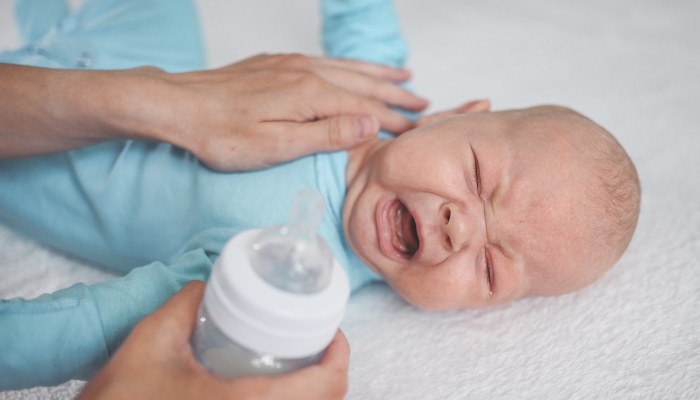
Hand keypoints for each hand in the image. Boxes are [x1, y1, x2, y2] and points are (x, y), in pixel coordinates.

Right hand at [78, 281, 349, 399]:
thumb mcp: (150, 342)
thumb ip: (185, 305)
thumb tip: (206, 287)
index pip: (327, 387)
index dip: (339, 356)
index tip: (332, 334)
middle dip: (326, 374)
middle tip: (313, 345)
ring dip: (309, 394)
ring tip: (293, 365)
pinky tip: (267, 390)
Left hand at [135, 54, 428, 170]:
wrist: (176, 105)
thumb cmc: (221, 134)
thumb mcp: (276, 145)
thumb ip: (325, 133)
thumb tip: (369, 122)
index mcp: (311, 95)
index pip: (365, 108)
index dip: (393, 120)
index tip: (417, 130)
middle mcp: (306, 72)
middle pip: (362, 83)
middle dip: (395, 94)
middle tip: (424, 104)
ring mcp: (290, 65)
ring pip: (346, 68)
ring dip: (377, 74)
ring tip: (403, 76)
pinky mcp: (275, 64)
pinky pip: (325, 62)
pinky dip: (349, 66)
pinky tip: (351, 68)